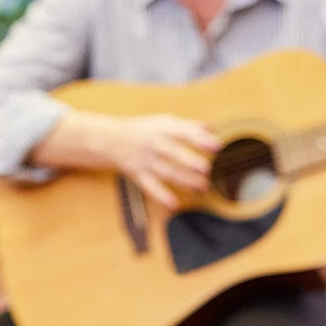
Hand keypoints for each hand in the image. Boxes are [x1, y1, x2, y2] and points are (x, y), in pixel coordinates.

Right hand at [106, 114, 220, 209]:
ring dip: (184, 180)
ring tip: (202, 186)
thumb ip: (187, 125)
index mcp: (162, 129)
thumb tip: (213, 128)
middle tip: (206, 169)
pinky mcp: (139, 174)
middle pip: (173, 152)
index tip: (216, 146)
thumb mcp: (162, 122)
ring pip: (166, 171)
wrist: (110, 140)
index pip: (183, 133)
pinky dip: (161, 196)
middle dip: (190, 161)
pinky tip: (173, 204)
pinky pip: (150, 186)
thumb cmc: (142, 130)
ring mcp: (146, 160)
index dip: (200, 139)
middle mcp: (154, 144)